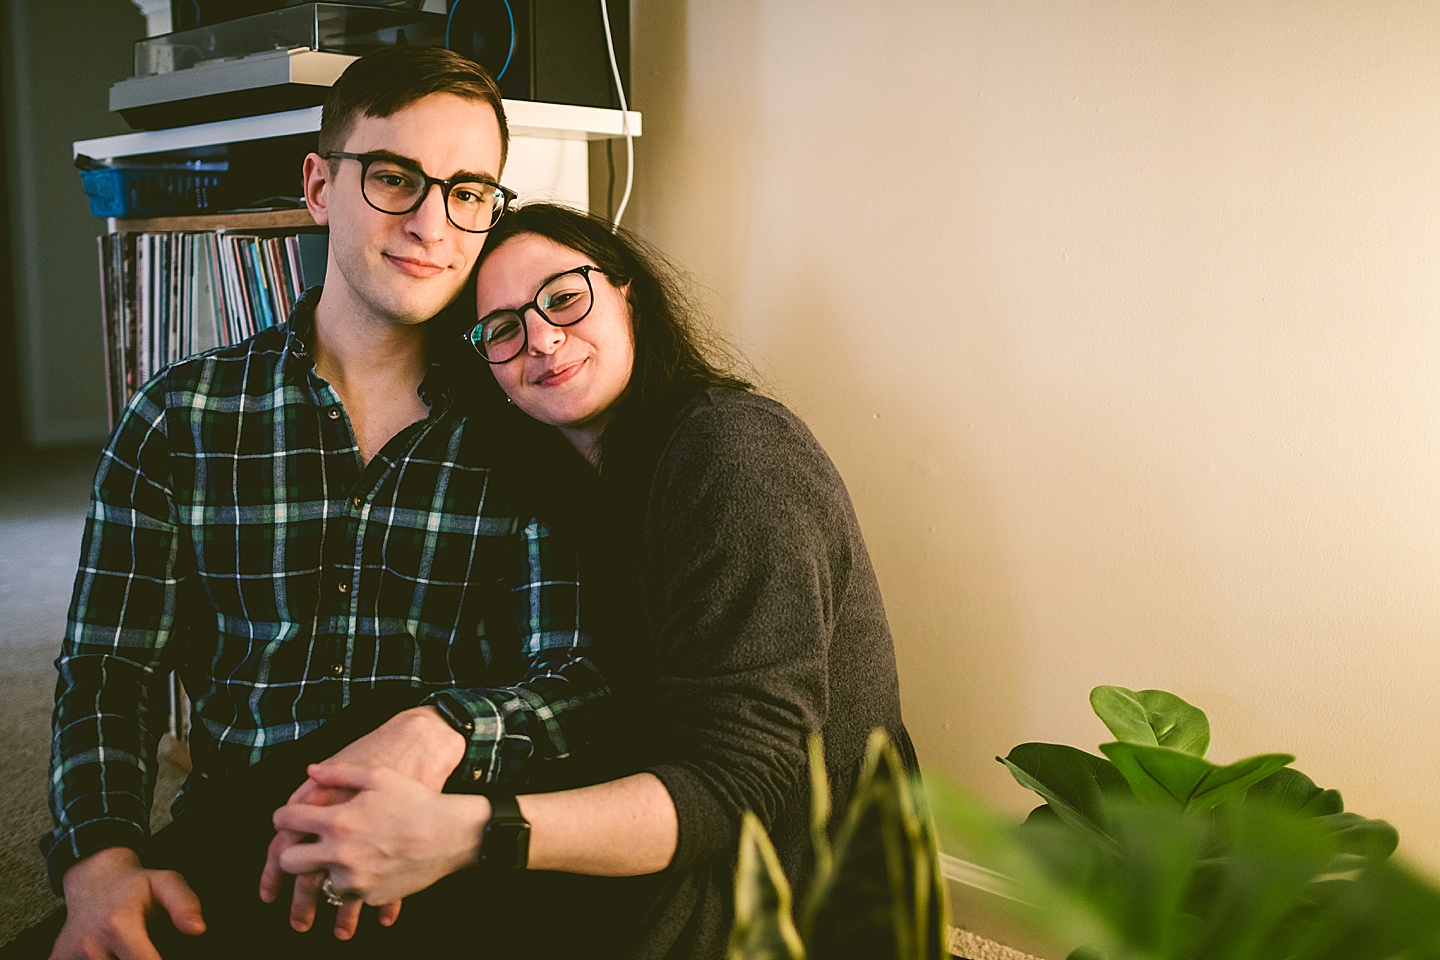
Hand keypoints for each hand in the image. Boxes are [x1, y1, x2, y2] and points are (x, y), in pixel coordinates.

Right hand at [51, 846, 204, 959]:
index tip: (166, 959)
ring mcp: (71, 955)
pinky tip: (107, 955)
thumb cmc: (133, 885)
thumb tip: (197, 929)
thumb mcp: (165, 883)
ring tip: (125, 950)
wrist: (93, 879)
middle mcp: (90, 944)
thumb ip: (185, 904)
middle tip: (145, 949)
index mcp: (118, 925)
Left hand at [258, 707, 464, 937]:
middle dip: (288, 853)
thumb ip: (339, 772)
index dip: (282, 817)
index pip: (287, 821)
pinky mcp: (369, 896)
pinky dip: (355, 881)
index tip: (287, 819)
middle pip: (287, 862)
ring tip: (348, 856)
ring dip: (326, 868)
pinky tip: (371, 866)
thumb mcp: (378, 776)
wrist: (450, 834)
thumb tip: (311, 771)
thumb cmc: (416, 800)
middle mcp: (339, 853)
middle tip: (304, 846)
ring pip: (317, 881)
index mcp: (337, 821)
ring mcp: (353, 879)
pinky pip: (349, 893)